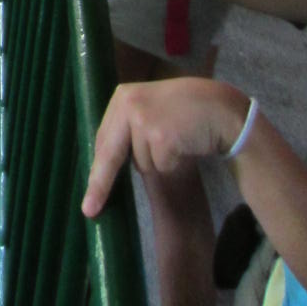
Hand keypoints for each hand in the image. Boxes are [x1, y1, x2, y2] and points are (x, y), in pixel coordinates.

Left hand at [83, 79, 249, 216]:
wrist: (219, 107)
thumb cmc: (184, 113)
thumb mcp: (150, 110)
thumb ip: (128, 128)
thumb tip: (104, 164)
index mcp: (121, 96)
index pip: (103, 139)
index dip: (95, 169)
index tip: (87, 198)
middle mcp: (127, 103)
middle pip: (109, 154)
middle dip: (99, 185)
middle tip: (89, 210)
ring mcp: (143, 118)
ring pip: (141, 164)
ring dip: (158, 161)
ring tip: (174, 139)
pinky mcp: (160, 135)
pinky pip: (160, 166)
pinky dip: (172, 163)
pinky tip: (183, 143)